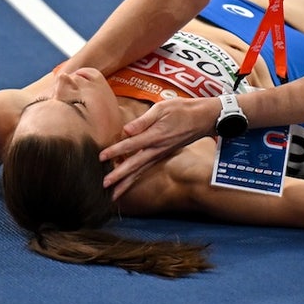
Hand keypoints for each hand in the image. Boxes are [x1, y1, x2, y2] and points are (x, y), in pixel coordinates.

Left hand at [99, 97, 217, 199]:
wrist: (203, 119)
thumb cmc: (182, 110)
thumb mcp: (162, 109)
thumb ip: (143, 121)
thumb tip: (126, 130)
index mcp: (155, 136)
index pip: (131, 145)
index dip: (115, 151)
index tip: (101, 157)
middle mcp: (157, 149)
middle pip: (135, 165)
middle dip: (119, 176)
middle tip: (104, 185)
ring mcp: (160, 154)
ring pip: (140, 171)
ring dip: (126, 183)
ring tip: (114, 195)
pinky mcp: (162, 155)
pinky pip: (146, 169)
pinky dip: (135, 177)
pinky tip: (127, 182)